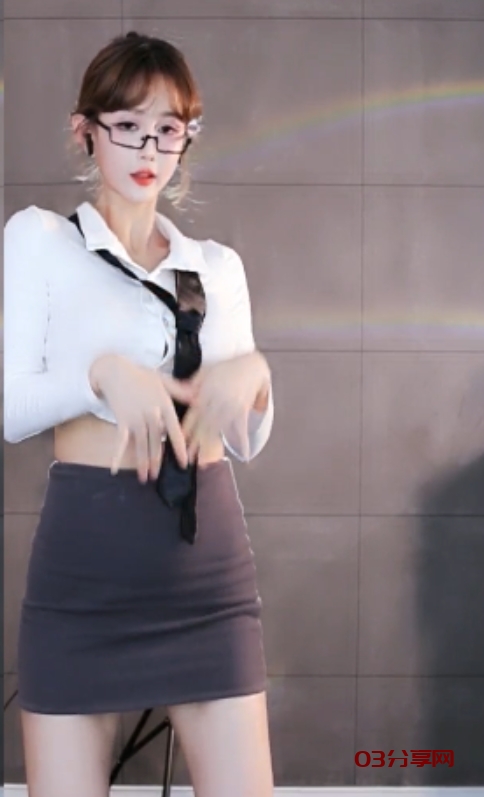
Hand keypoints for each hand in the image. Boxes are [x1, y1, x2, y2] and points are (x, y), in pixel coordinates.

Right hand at [89, 354, 195, 481]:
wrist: (115, 370)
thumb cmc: (141, 376)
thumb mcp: (163, 381)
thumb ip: (181, 391)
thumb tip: (198, 397)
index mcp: (164, 406)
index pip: (174, 431)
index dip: (179, 448)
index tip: (184, 463)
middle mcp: (151, 414)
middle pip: (156, 443)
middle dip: (157, 461)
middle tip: (158, 477)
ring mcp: (135, 419)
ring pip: (141, 446)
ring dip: (142, 463)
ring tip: (144, 478)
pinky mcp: (122, 421)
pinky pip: (120, 442)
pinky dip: (117, 456)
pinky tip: (114, 470)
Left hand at [182, 351, 270, 461]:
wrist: (252, 365)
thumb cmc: (226, 368)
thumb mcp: (205, 371)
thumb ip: (191, 384)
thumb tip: (177, 392)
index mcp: (205, 392)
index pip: (192, 414)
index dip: (185, 429)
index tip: (177, 442)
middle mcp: (217, 400)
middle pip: (203, 425)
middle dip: (194, 443)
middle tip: (186, 459)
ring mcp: (231, 406)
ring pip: (218, 429)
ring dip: (211, 447)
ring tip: (203, 463)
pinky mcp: (243, 410)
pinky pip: (242, 428)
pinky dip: (243, 442)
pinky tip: (245, 456)